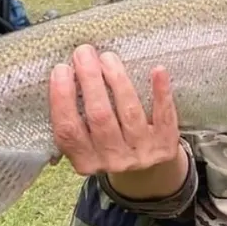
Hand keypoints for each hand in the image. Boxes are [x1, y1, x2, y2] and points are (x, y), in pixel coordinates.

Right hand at [48, 45, 187, 197]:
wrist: (150, 173)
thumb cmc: (109, 146)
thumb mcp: (86, 145)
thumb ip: (74, 120)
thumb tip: (63, 75)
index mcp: (85, 161)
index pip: (68, 130)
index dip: (62, 98)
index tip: (61, 68)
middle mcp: (113, 160)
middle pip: (100, 117)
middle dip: (90, 80)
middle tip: (84, 52)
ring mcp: (142, 154)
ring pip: (129, 112)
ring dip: (118, 79)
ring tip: (108, 57)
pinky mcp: (165, 146)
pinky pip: (164, 116)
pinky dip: (160, 92)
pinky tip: (157, 70)